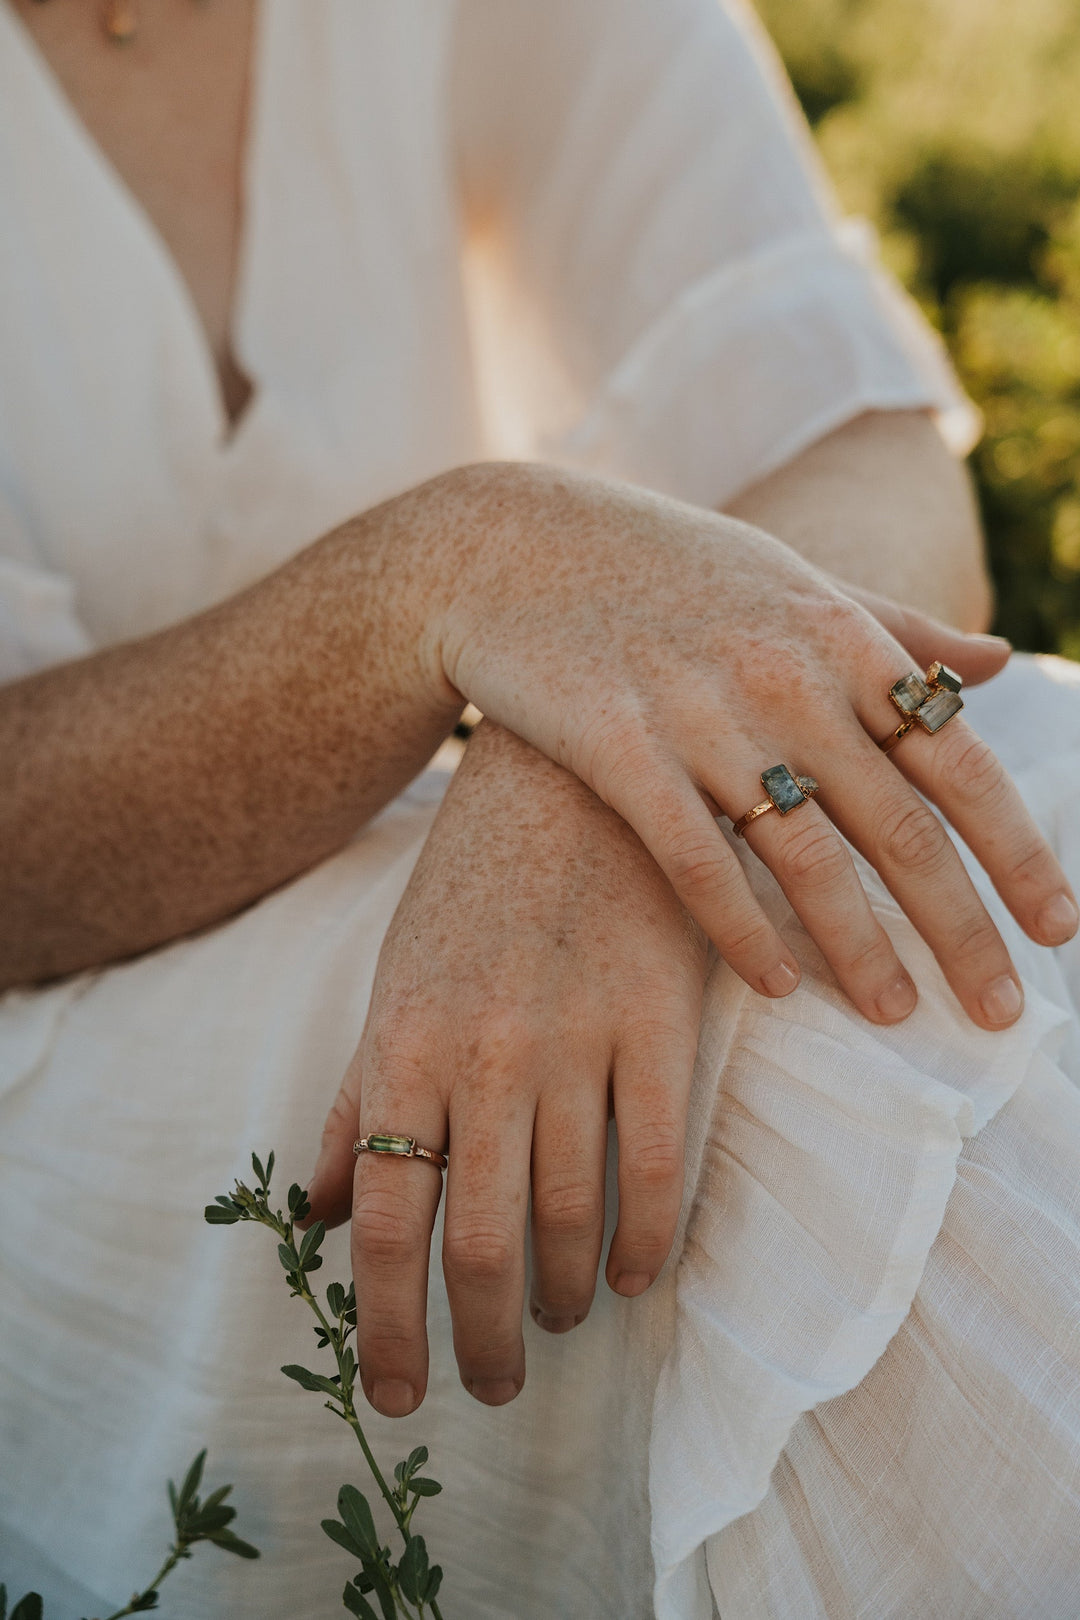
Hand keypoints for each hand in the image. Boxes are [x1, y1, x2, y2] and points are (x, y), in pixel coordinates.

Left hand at [306, 721, 707, 1414]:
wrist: (567, 772)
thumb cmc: (471, 886)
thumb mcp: (395, 981)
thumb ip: (362, 1100)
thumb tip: (323, 1214)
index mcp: (405, 1047)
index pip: (386, 1227)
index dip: (389, 1330)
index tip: (402, 1397)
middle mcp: (485, 1058)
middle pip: (478, 1244)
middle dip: (484, 1340)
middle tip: (498, 1386)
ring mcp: (577, 1041)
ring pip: (572, 1216)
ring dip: (566, 1294)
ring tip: (562, 1318)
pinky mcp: (658, 1019)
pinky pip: (658, 1161)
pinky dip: (648, 1239)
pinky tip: (639, 1276)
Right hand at [421, 462, 1076, 1030]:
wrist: (517, 544)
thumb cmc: (669, 569)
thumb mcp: (793, 580)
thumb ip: (897, 627)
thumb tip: (1000, 661)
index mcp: (842, 636)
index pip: (957, 758)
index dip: (1016, 849)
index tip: (1059, 928)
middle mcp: (786, 677)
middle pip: (897, 826)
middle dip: (961, 927)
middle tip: (1002, 1012)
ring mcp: (701, 714)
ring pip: (803, 857)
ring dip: (859, 948)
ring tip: (897, 1015)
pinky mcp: (619, 748)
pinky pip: (695, 861)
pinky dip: (739, 930)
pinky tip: (773, 987)